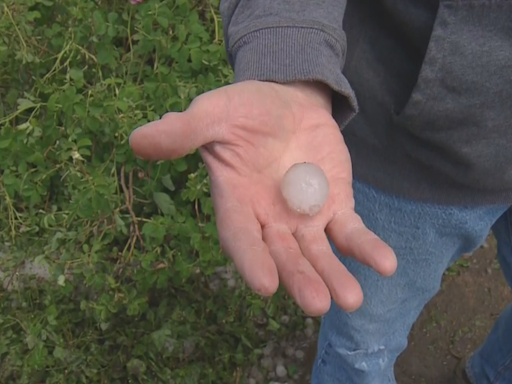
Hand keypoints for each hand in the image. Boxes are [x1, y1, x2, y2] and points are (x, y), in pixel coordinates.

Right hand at [129, 80, 396, 315]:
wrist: (287, 102)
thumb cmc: (245, 110)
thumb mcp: (213, 113)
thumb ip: (183, 130)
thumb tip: (137, 140)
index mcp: (236, 202)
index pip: (240, 237)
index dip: (250, 258)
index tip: (264, 284)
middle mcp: (269, 220)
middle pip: (283, 255)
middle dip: (299, 278)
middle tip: (316, 304)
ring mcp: (304, 218)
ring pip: (318, 253)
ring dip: (334, 275)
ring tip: (350, 300)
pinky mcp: (335, 207)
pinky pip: (350, 232)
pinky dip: (365, 248)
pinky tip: (384, 264)